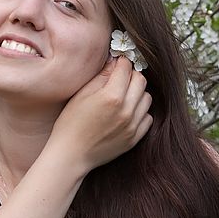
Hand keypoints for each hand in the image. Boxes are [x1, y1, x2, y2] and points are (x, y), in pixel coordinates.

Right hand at [48, 55, 152, 172]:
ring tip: (123, 97)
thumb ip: (101, 76)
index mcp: (111, 96)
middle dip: (131, 75)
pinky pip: (147, 117)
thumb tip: (115, 62)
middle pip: (141, 81)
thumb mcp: (81, 94)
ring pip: (147, 98)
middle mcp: (126, 110)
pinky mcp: (135, 138)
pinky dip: (140, 112)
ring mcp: (133, 125)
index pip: (126, 68)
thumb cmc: (70, 123)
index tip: (117, 63)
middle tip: (120, 79)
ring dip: (137, 93)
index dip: (121, 62)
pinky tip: (126, 112)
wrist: (71, 155)